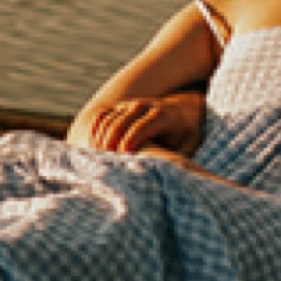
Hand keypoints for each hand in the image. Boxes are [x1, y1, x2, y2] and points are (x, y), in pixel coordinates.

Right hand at [86, 91, 204, 157]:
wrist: (181, 111)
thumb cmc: (185, 136)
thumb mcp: (188, 146)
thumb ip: (179, 158)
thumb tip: (170, 175)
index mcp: (162, 116)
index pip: (140, 128)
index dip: (129, 143)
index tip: (123, 158)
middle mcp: (143, 107)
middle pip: (120, 123)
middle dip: (110, 143)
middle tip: (104, 162)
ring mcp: (129, 105)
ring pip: (108, 119)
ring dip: (100, 138)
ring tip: (96, 157)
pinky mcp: (120, 107)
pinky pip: (102, 116)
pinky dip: (95, 129)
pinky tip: (92, 145)